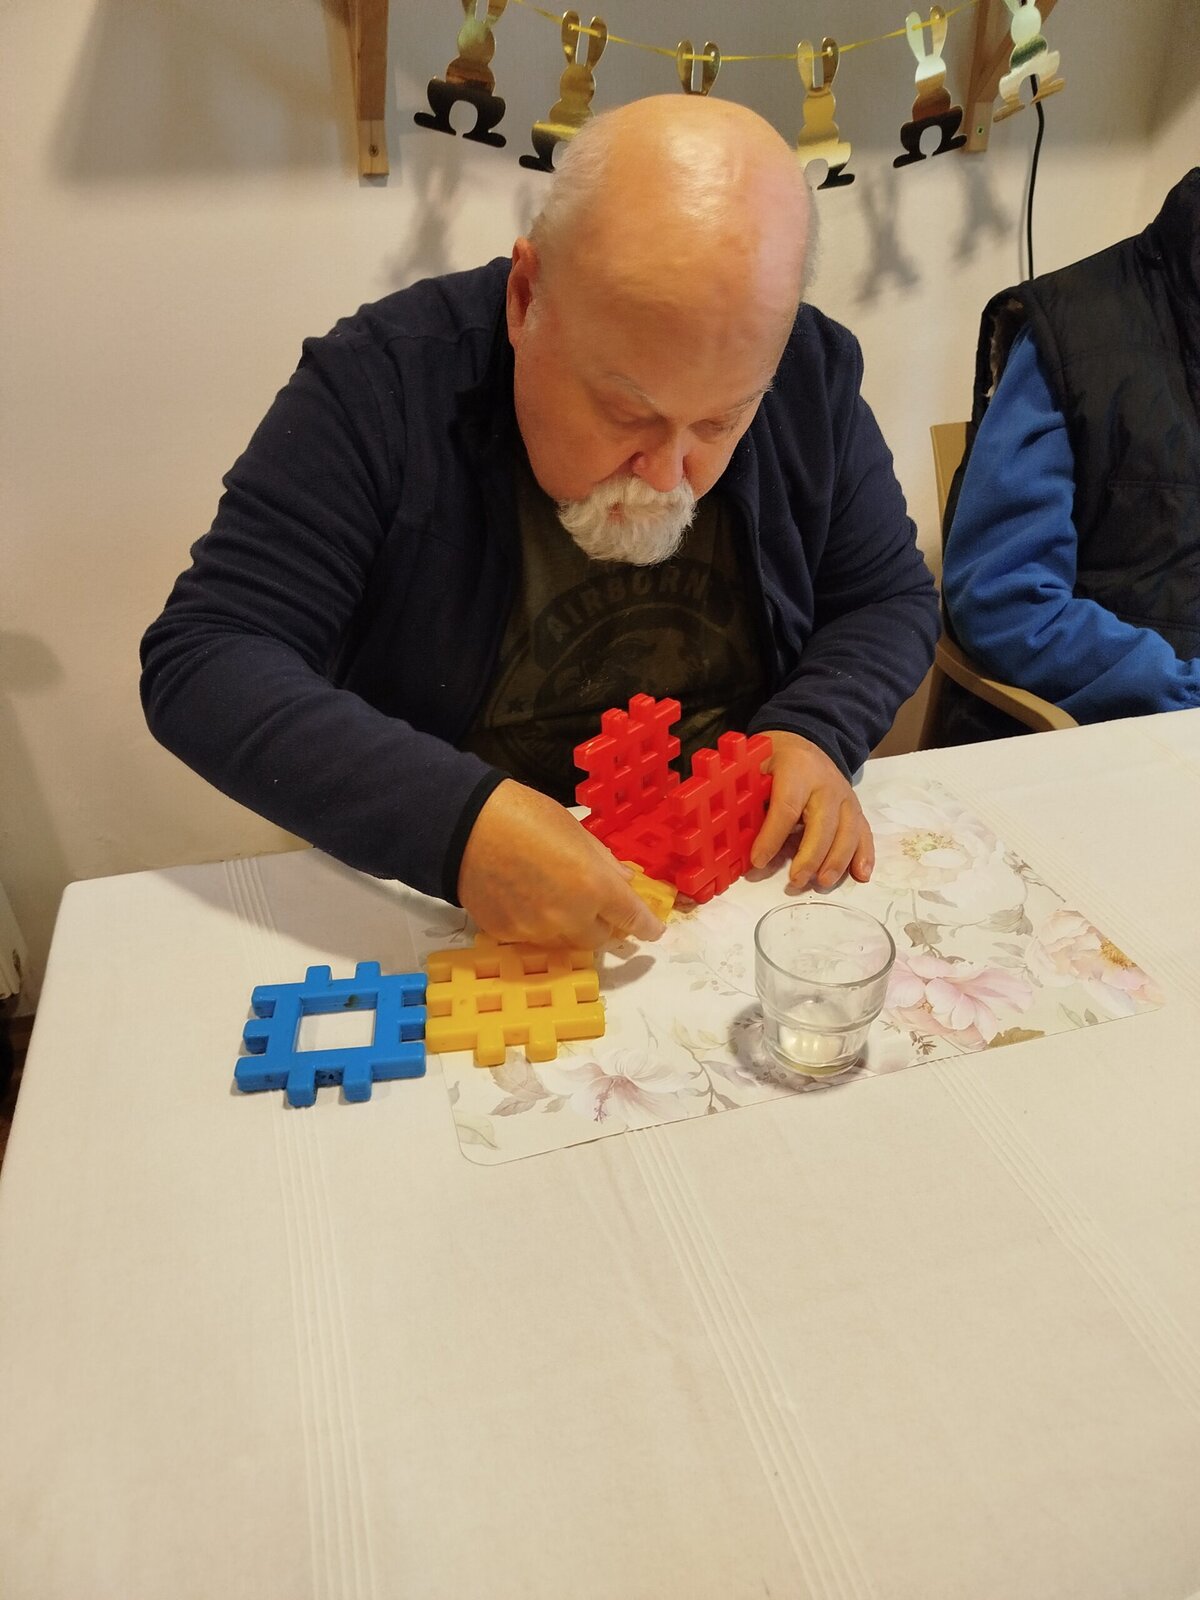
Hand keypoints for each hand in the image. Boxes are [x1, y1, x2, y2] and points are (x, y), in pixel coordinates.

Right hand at [457, 779, 665, 947]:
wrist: (461, 825)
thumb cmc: (522, 815)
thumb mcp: (574, 829)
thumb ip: (602, 860)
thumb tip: (622, 880)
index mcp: (593, 886)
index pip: (631, 918)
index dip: (647, 926)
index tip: (653, 929)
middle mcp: (568, 917)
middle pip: (599, 938)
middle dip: (605, 924)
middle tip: (599, 905)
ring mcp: (535, 931)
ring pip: (566, 942)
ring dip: (573, 927)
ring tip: (558, 898)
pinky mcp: (507, 935)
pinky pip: (534, 938)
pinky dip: (540, 925)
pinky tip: (529, 900)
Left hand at [749, 730, 873, 889]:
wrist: (805, 740)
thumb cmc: (775, 760)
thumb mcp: (755, 767)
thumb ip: (749, 798)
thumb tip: (735, 838)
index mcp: (797, 770)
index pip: (786, 807)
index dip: (772, 837)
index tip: (758, 861)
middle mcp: (827, 783)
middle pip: (823, 824)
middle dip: (810, 856)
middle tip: (796, 880)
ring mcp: (845, 797)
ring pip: (848, 831)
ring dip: (837, 860)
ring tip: (822, 883)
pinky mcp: (855, 808)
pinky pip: (864, 832)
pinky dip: (865, 855)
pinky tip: (861, 875)